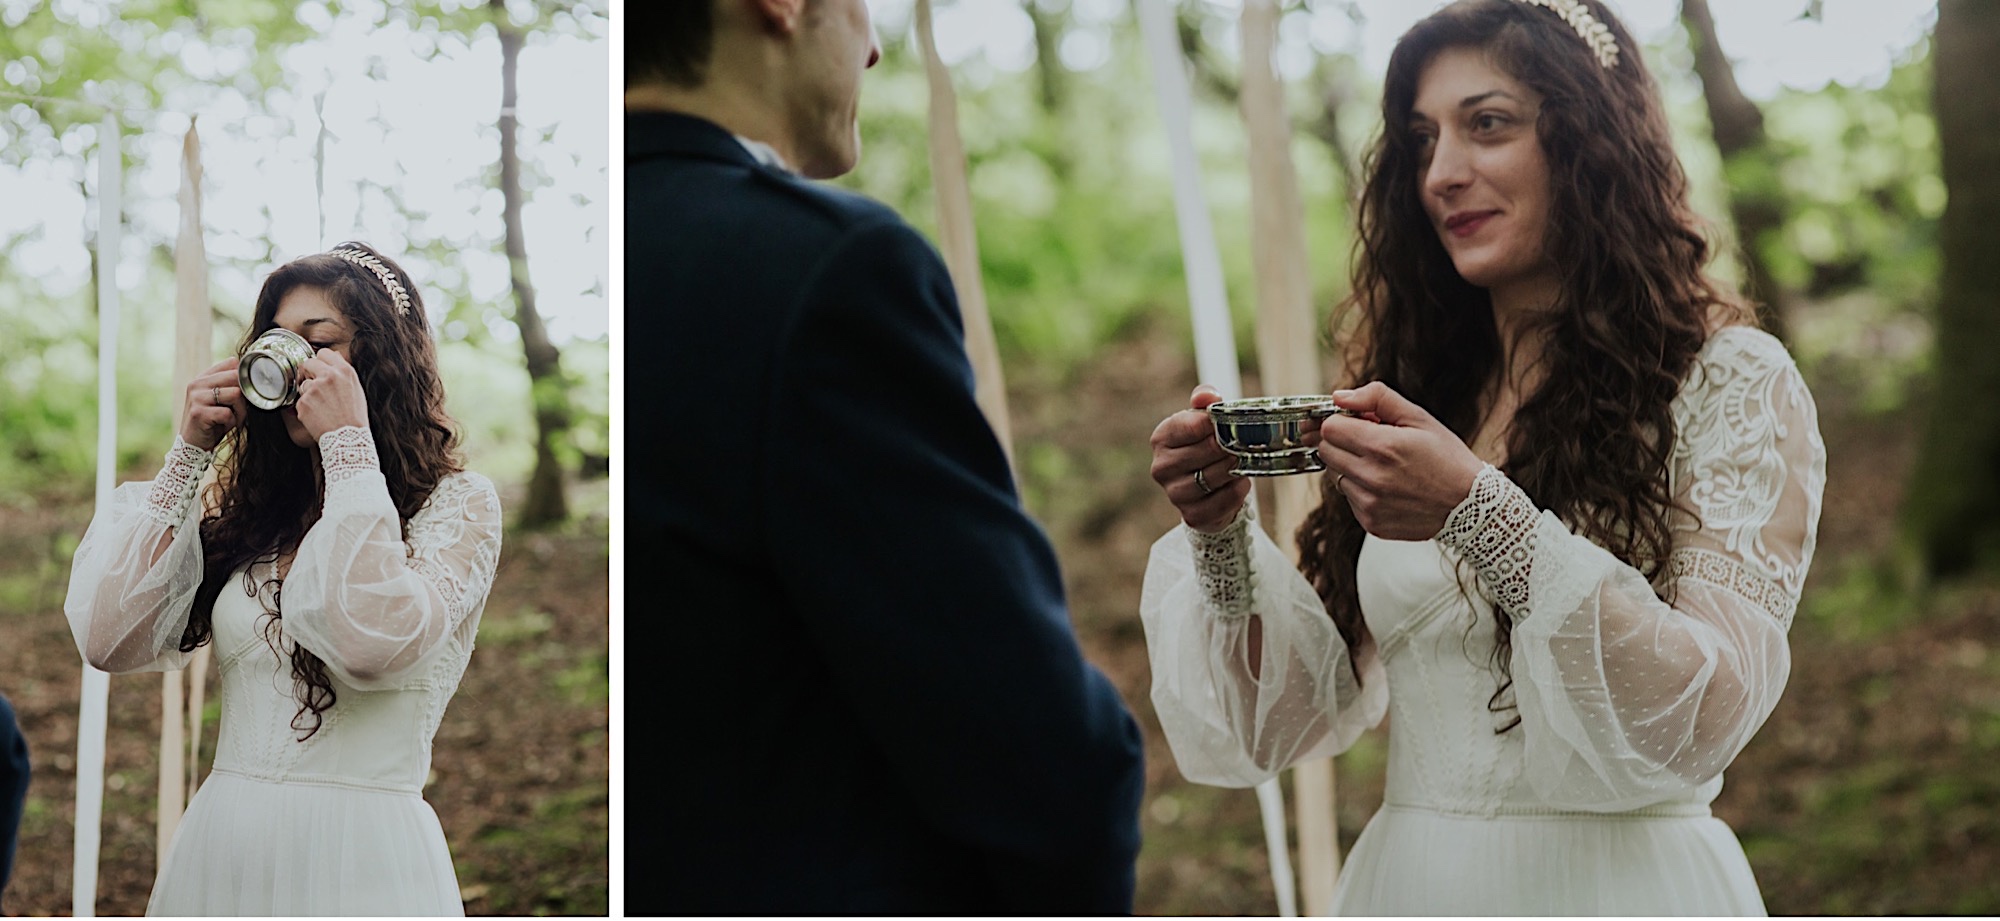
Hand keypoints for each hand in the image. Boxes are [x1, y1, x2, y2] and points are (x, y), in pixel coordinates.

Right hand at [179, 358, 247, 450]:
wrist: (194, 445)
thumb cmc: (214, 422)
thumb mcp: (223, 401)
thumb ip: (233, 387)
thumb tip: (257, 377)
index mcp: (203, 377)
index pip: (232, 363)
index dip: (245, 378)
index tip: (246, 392)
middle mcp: (197, 383)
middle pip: (236, 376)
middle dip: (245, 396)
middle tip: (239, 410)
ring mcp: (196, 397)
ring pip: (236, 394)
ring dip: (240, 411)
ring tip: (231, 419)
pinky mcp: (198, 412)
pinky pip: (228, 413)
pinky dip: (231, 422)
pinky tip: (222, 426)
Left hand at [293, 349, 368, 441]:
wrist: (348, 438)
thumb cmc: (354, 416)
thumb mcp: (356, 389)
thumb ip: (343, 372)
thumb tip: (335, 356)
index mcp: (344, 371)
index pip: (324, 353)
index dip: (320, 361)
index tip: (318, 369)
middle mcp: (329, 376)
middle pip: (308, 363)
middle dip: (308, 373)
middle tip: (315, 386)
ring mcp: (314, 388)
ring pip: (303, 384)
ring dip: (307, 393)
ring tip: (321, 407)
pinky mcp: (303, 402)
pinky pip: (299, 401)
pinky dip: (305, 408)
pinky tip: (317, 415)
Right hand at [1149, 385, 1253, 532]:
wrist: (1206, 489)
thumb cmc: (1203, 446)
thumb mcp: (1202, 418)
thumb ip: (1204, 400)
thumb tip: (1208, 396)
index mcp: (1161, 438)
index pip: (1190, 425)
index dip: (1214, 423)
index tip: (1227, 423)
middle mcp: (1161, 467)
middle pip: (1205, 450)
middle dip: (1228, 446)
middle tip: (1240, 443)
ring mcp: (1174, 493)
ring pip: (1213, 476)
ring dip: (1233, 468)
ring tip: (1239, 461)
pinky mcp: (1192, 515)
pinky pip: (1222, 500)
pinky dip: (1237, 490)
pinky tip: (1239, 481)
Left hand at [1318, 381, 1485, 540]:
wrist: (1470, 505)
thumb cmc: (1448, 459)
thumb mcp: (1418, 417)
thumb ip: (1376, 399)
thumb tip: (1340, 397)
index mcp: (1383, 447)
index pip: (1330, 428)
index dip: (1341, 421)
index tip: (1356, 422)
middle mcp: (1372, 478)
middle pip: (1326, 452)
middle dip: (1342, 442)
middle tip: (1369, 442)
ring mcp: (1370, 504)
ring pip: (1335, 476)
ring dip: (1351, 467)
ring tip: (1384, 467)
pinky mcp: (1371, 523)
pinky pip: (1349, 499)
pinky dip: (1362, 490)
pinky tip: (1388, 487)